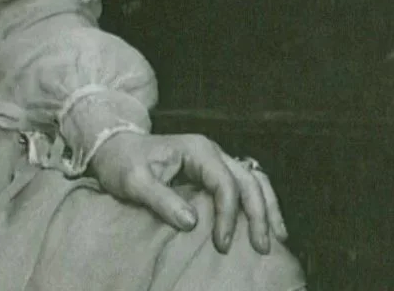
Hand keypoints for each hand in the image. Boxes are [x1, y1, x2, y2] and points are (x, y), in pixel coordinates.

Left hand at [89, 131, 287, 254]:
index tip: (221, 245)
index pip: (225, 183)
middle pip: (249, 180)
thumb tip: (192, 222)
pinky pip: (244, 185)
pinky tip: (264, 222)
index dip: (228, 215)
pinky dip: (257, 203)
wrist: (115, 147)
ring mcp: (216, 161)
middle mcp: (213, 152)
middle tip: (263, 246)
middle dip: (259, 214)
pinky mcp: (214, 172)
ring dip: (267, 207)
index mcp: (198, 150)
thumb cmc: (123, 163)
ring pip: (254, 180)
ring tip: (278, 236)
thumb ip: (161, 200)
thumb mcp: (134, 182)